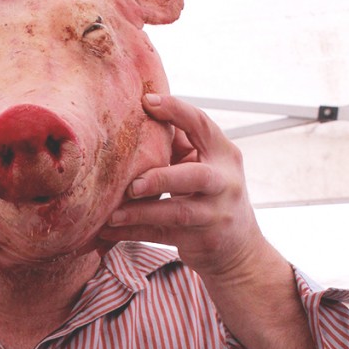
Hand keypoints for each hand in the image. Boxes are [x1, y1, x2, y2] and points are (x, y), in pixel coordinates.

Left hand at [98, 94, 263, 281]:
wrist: (239, 247)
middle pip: (196, 176)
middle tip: (132, 185)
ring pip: (177, 213)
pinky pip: (162, 235)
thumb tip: (141, 116)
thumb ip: (180, 145)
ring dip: (141, 213)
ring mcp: (215, 214)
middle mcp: (225, 183)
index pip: (202, 125)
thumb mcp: (206, 166)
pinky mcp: (202, 240)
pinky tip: (108, 231)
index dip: (176, 111)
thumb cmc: (212, 195)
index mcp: (225, 155)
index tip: (147, 102)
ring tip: (112, 214)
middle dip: (161, 178)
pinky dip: (133, 233)